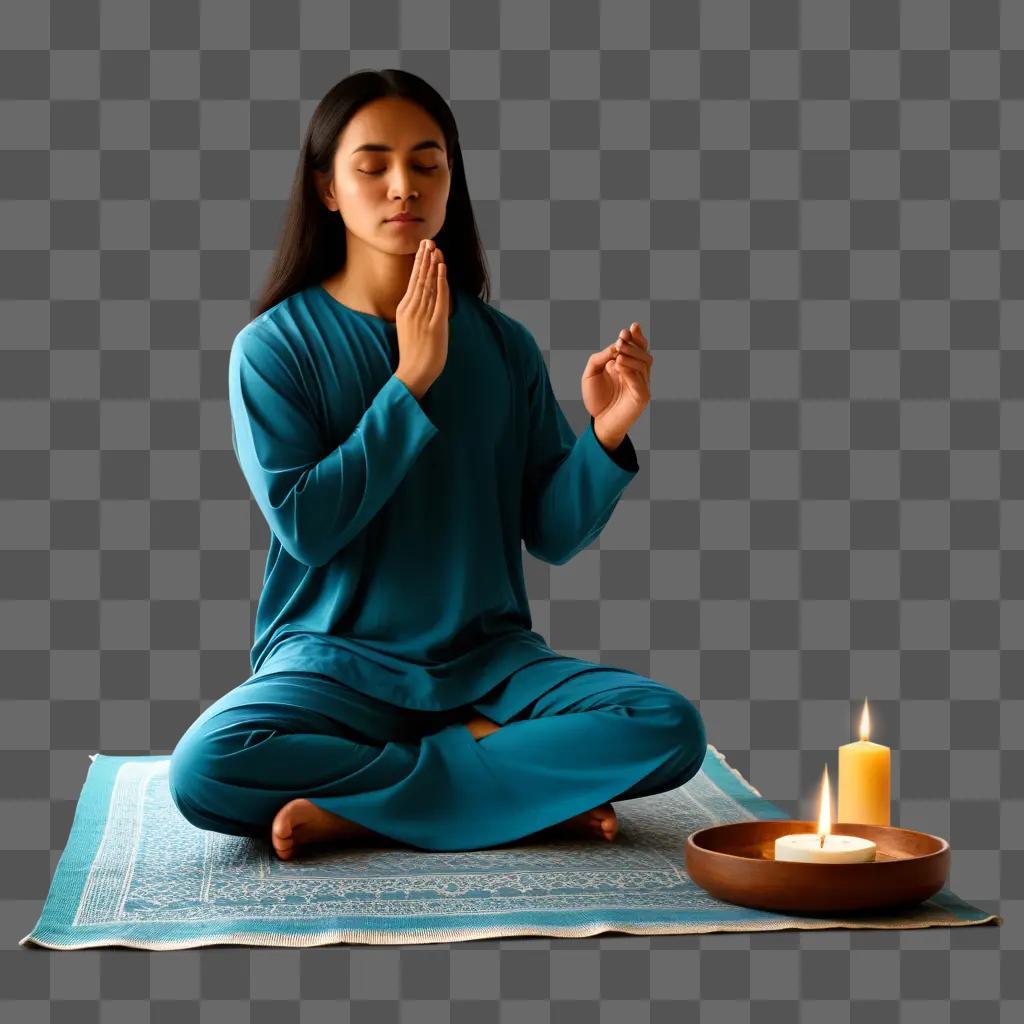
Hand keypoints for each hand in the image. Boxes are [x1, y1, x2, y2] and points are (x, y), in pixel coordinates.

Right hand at [394, 239, 448, 398]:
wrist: (413, 373)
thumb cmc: (414, 354)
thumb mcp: (410, 329)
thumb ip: (416, 314)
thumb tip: (424, 302)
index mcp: (404, 310)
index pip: (413, 281)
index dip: (419, 264)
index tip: (423, 249)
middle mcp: (412, 309)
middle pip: (419, 278)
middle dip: (425, 258)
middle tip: (428, 240)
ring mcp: (422, 316)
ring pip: (429, 284)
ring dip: (433, 265)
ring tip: (435, 248)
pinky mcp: (434, 324)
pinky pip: (439, 298)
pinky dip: (441, 281)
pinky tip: (442, 268)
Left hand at [581, 323, 652, 448]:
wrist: (599, 423)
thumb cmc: (596, 399)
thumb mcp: (591, 374)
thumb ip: (599, 358)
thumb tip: (614, 348)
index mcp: (629, 366)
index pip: (639, 347)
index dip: (637, 337)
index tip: (629, 328)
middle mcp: (638, 374)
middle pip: (645, 353)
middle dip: (633, 344)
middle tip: (621, 340)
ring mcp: (642, 385)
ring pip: (645, 364)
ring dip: (632, 355)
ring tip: (618, 352)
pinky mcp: (641, 397)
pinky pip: (640, 381)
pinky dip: (630, 371)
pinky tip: (619, 365)